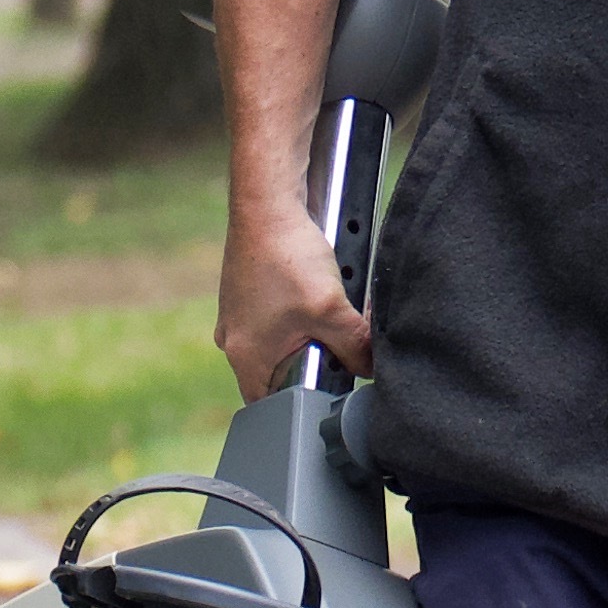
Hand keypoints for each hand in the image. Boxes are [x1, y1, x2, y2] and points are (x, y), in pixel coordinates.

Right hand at [217, 208, 372, 400]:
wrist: (268, 202)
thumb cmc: (287, 255)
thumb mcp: (333, 311)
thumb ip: (356, 349)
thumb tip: (372, 369)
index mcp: (245, 356)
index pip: (275, 404)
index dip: (307, 401)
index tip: (331, 386)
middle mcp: (235, 340)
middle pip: (285, 371)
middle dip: (317, 359)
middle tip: (337, 340)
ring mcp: (241, 315)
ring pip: (288, 340)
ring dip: (315, 330)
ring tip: (326, 306)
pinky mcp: (252, 293)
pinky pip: (284, 315)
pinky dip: (306, 307)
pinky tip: (319, 286)